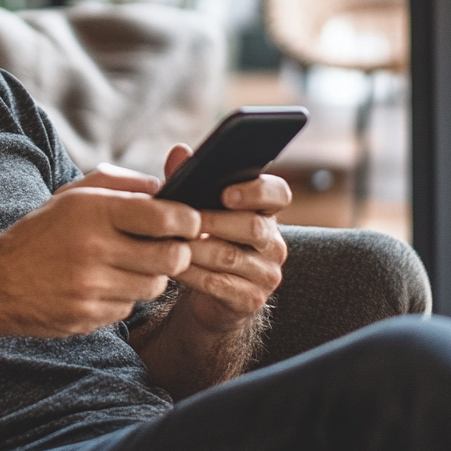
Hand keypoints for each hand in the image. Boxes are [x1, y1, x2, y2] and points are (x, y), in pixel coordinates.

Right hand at [0, 179, 199, 338]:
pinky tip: (102, 286)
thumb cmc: (41, 232)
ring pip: (154, 286)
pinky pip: (129, 308)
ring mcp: (90, 287)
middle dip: (177, 252)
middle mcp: (93, 248)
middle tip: (167, 247)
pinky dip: (124, 297)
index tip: (189, 222)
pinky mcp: (87, 317)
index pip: (164, 218)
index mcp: (93, 211)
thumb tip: (165, 189)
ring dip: (150, 276)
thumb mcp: (73, 195)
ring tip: (128, 265)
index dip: (187, 221)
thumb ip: (122, 184)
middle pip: (170, 257)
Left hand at [163, 144, 290, 334]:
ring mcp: (266, 273)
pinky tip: (173, 267)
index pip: (278, 194)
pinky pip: (220, 285)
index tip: (226, 193)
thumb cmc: (204, 240)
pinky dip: (193, 274)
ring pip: (232, 257)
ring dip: (197, 249)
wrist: (209, 294)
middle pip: (254, 227)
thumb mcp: (198, 208)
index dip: (255, 191)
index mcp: (265, 211)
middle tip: (185, 220)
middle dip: (214, 221)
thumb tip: (179, 151)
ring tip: (171, 242)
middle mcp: (273, 242)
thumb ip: (190, 178)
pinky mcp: (251, 300)